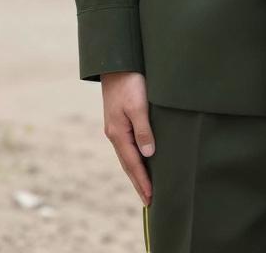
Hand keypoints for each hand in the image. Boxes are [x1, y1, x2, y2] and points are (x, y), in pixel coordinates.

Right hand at [100, 70, 154, 205]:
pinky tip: (142, 158)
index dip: (142, 182)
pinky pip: (129, 144)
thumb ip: (144, 129)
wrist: (116, 62)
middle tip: (149, 202)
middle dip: (138, 182)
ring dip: (137, 171)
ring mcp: (116, 127)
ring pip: (128, 155)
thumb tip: (148, 154)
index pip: (132, 164)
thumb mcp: (138, 105)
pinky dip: (135, 157)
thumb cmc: (129, 81)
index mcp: (118, 133)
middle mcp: (115, 133)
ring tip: (146, 186)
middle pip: (128, 164)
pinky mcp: (120, 119)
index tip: (150, 200)